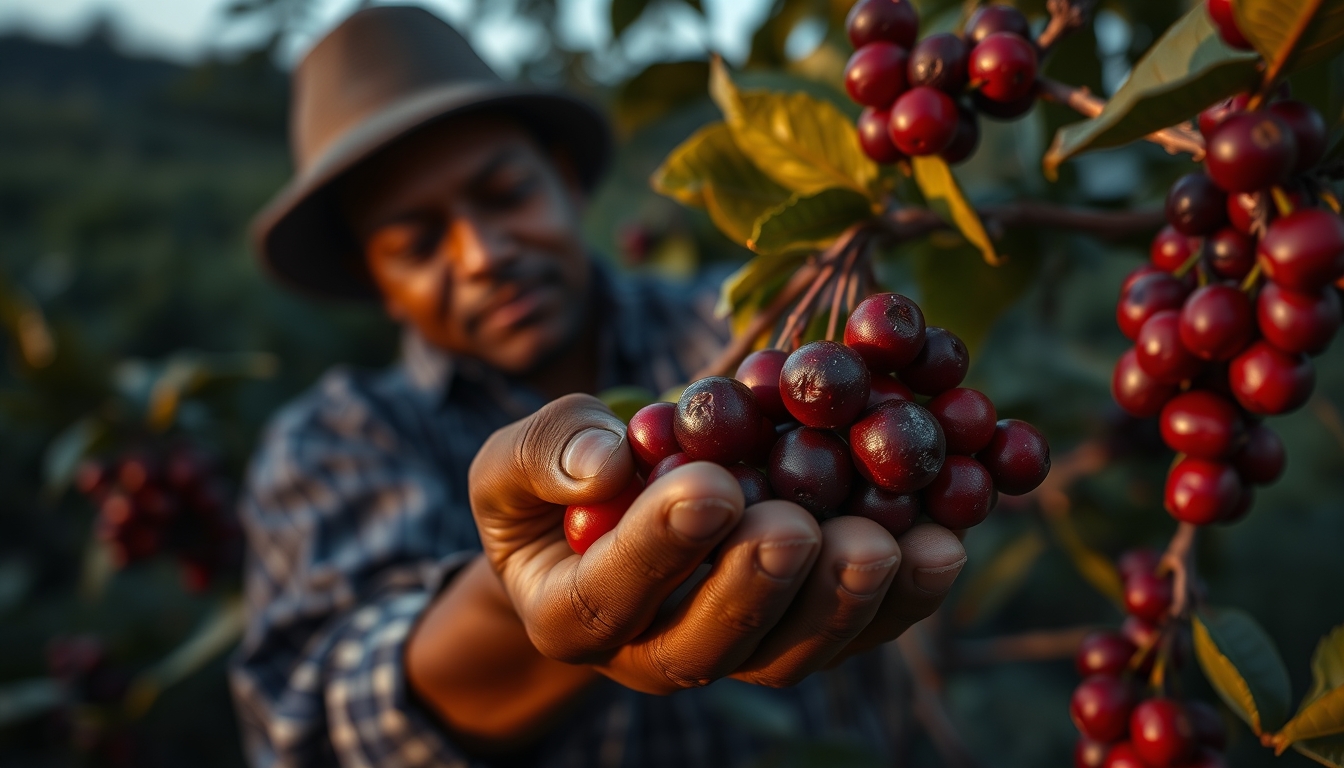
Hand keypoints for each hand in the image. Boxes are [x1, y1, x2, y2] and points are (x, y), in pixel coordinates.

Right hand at [469, 393, 966, 692]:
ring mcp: (736, 651)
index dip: (659, 548)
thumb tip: (605, 465)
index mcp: (573, 615)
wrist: (606, 518)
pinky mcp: (800, 632)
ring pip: (792, 654)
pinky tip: (940, 543)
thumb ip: (545, 455)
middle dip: (760, 585)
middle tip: (797, 525)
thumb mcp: (516, 460)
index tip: (709, 485)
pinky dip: (902, 596)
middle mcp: (655, 654)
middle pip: (712, 646)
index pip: (609, 597)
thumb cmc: (550, 486)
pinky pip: (854, 632)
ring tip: (884, 542)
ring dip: (843, 603)